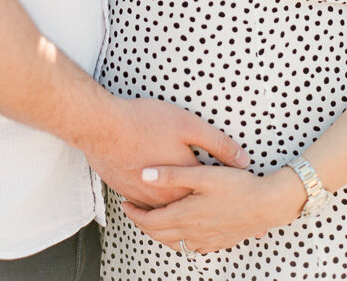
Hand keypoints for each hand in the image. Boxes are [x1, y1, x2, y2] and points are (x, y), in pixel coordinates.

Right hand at [84, 97, 249, 209]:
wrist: (103, 127)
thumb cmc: (145, 122)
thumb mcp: (188, 125)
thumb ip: (217, 144)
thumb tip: (243, 160)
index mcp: (184, 184)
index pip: (211, 198)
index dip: (227, 201)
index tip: (240, 212)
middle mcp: (165, 198)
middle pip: (189, 213)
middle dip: (206, 216)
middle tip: (223, 224)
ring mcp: (144, 198)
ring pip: (167, 217)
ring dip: (180, 220)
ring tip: (193, 224)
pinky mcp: (127, 192)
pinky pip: (147, 210)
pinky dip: (157, 213)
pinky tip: (161, 208)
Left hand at [122, 163, 305, 253]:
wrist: (268, 204)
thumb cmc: (237, 186)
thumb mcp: (203, 174)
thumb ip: (173, 174)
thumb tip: (144, 175)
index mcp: (186, 216)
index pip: (150, 221)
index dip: (135, 214)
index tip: (125, 203)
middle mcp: (193, 233)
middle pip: (159, 234)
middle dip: (143, 224)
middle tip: (134, 211)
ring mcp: (207, 240)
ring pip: (174, 243)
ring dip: (160, 233)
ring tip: (153, 219)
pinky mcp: (219, 241)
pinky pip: (192, 247)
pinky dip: (179, 239)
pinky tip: (182, 230)